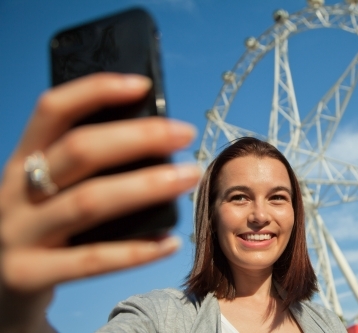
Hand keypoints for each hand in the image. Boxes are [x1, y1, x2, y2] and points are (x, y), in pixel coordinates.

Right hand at [0, 73, 200, 330]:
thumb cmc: (40, 228)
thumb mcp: (47, 190)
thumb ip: (82, 169)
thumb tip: (152, 143)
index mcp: (22, 161)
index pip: (53, 110)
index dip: (96, 90)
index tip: (142, 85)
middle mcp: (15, 192)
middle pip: (80, 151)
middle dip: (140, 137)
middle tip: (186, 133)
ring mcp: (18, 235)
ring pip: (89, 201)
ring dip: (148, 186)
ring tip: (189, 176)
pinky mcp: (28, 275)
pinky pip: (90, 261)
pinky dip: (136, 250)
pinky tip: (170, 242)